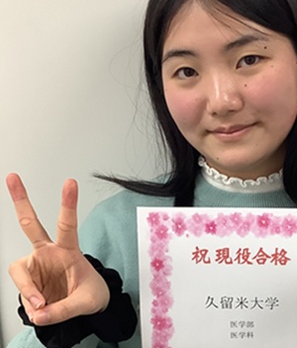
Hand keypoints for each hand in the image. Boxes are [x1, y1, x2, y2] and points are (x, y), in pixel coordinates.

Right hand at [6, 173, 109, 325]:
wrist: (87, 306)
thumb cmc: (91, 294)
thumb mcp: (86, 303)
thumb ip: (63, 309)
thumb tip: (39, 313)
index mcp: (69, 250)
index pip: (68, 224)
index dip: (68, 203)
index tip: (70, 182)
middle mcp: (50, 253)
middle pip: (31, 224)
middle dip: (21, 201)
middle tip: (12, 176)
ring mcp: (37, 266)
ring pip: (18, 270)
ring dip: (28, 290)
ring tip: (43, 305)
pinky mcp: (29, 280)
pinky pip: (22, 293)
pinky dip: (30, 303)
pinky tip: (42, 308)